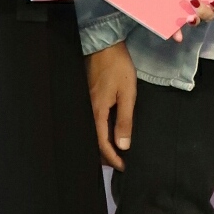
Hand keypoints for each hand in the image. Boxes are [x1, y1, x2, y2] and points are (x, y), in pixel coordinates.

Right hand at [85, 41, 136, 169]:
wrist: (104, 45)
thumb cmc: (117, 68)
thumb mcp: (127, 94)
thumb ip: (125, 120)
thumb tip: (123, 145)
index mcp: (97, 112)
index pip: (102, 145)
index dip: (113, 159)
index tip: (124, 167)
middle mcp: (88, 111)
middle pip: (94, 142)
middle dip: (106, 156)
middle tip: (121, 163)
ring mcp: (86, 104)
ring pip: (92, 133)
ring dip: (103, 145)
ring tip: (117, 152)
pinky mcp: (88, 98)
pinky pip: (93, 122)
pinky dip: (101, 133)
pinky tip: (110, 133)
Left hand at [138, 0, 213, 40]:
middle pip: (209, 12)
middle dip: (207, 11)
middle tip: (195, 1)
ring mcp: (180, 4)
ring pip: (195, 20)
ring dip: (195, 20)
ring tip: (188, 15)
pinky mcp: (165, 10)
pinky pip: (172, 27)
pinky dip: (176, 33)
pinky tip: (177, 35)